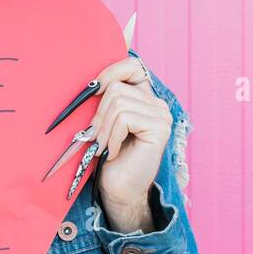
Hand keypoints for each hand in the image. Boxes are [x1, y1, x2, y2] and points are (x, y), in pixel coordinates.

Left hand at [86, 55, 171, 219]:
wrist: (117, 189)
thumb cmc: (107, 155)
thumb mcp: (103, 120)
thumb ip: (104, 97)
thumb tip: (92, 80)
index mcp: (145, 97)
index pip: (130, 65)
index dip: (108, 74)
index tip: (91, 92)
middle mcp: (157, 103)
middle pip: (117, 87)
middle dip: (99, 115)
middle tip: (97, 137)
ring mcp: (162, 116)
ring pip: (118, 103)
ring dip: (104, 130)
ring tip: (106, 146)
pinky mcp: (160, 129)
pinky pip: (125, 119)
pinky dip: (112, 138)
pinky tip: (116, 152)